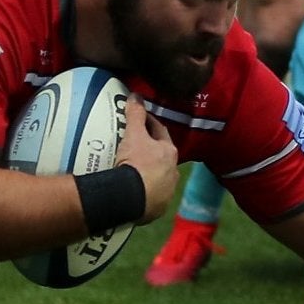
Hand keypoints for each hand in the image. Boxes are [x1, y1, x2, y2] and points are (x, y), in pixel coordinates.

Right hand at [115, 96, 181, 214]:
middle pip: (161, 157)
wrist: (131, 197)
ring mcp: (167, 192)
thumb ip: (135, 114)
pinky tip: (134, 191)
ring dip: (150, 174)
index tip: (139, 122)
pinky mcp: (158, 208)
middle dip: (151, 152)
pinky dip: (145, 193)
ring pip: (159, 178)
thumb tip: (136, 96)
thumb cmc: (135, 162)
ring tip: (133, 172)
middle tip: (134, 148)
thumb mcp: (133, 135)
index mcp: (169, 152)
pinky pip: (152, 197)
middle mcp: (173, 172)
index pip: (160, 133)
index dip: (149, 125)